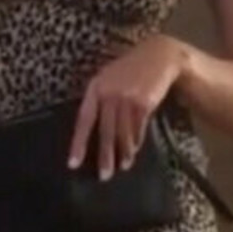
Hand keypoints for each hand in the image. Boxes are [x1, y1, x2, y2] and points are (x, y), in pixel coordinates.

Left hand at [69, 36, 187, 179]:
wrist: (158, 55)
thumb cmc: (131, 69)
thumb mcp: (109, 78)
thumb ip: (100, 99)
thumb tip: (93, 128)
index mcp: (95, 87)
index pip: (84, 121)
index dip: (78, 144)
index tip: (73, 163)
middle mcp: (109, 94)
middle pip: (105, 132)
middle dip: (105, 156)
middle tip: (104, 176)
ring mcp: (127, 98)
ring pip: (123, 133)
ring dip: (124, 153)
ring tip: (123, 166)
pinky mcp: (144, 103)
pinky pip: (138, 129)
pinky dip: (136, 141)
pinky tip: (134, 151)